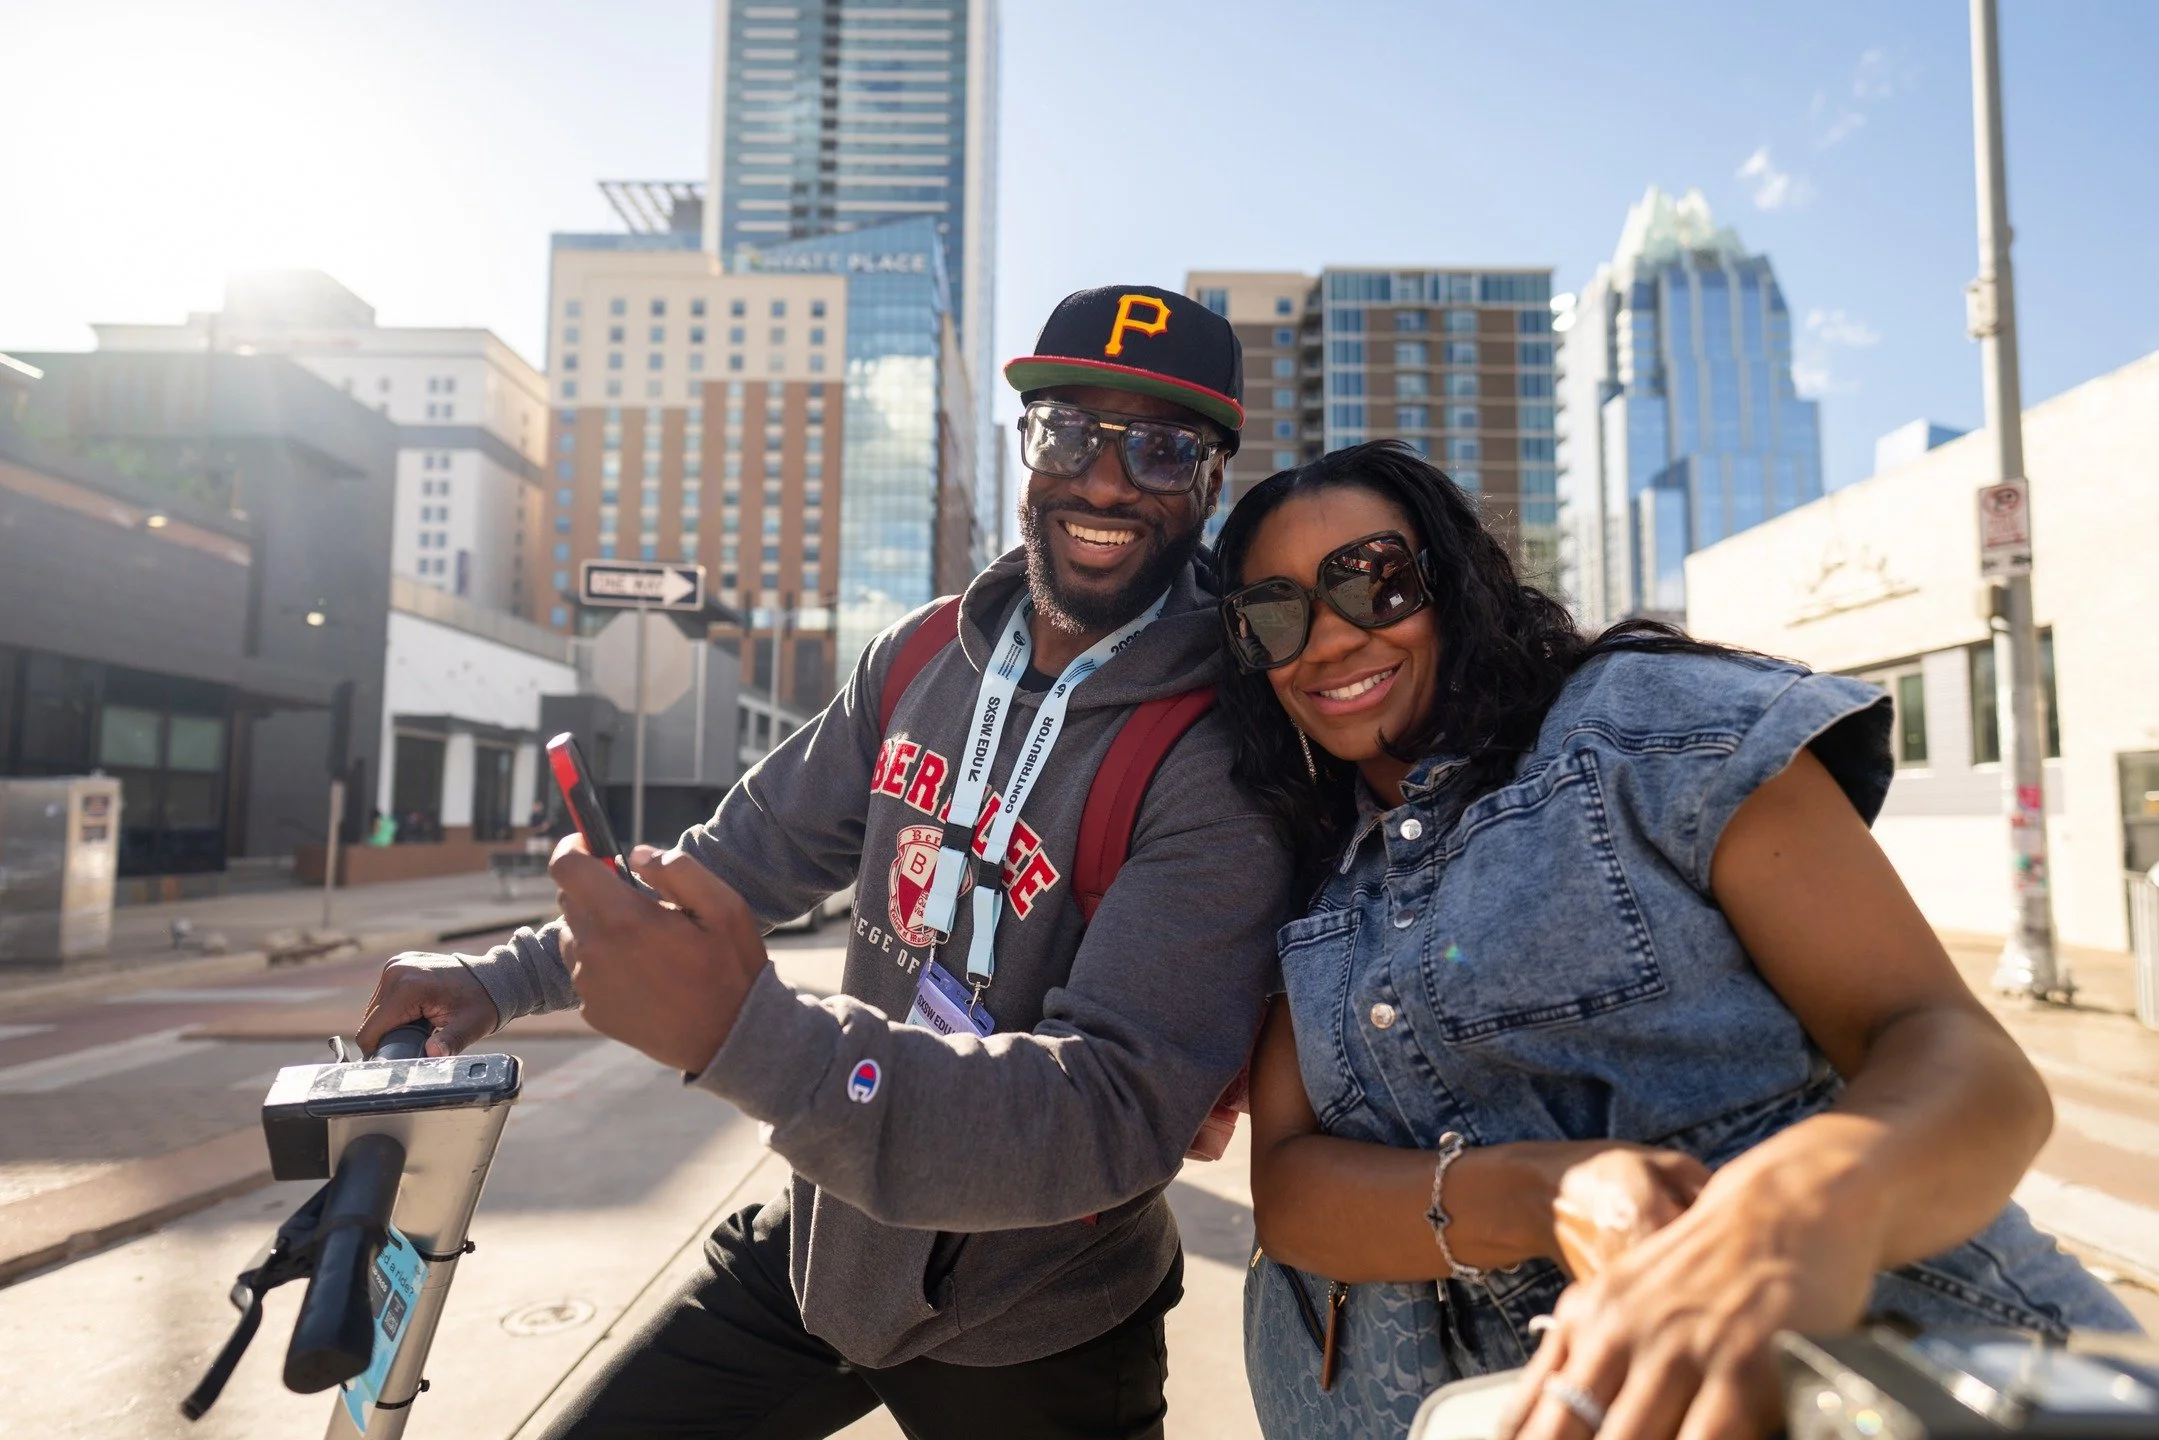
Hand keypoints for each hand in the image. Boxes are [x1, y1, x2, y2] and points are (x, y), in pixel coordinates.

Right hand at [357, 951, 501, 1057]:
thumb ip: (449, 1042)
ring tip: (420, 1026)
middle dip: (389, 1036)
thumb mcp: (470, 1027)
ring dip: (392, 1023)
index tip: (397, 1059)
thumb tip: (431, 1055)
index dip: (378, 1051)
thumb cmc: (483, 1003)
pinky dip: (396, 1010)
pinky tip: (417, 1013)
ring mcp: (396, 964)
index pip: (371, 1030)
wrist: (493, 977)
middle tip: (417, 1040)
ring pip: (376, 1009)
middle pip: (371, 1020)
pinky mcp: (399, 964)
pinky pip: (385, 997)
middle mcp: (396, 970)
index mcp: (408, 986)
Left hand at [551, 836, 767, 1073]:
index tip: (589, 843)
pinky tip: (643, 974)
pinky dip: (604, 963)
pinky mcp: (591, 1009)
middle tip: (640, 902)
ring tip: (645, 944)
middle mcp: (594, 951)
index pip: (566, 868)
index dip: (573, 846)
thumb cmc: (730, 969)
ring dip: (598, 928)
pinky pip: (585, 971)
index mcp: (624, 919)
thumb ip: (678, 869)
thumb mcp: (724, 907)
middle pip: (570, 900)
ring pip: (574, 935)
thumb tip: (635, 854)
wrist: (728, 1039)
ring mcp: (588, 985)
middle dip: (596, 889)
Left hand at [1502, 1150, 1883, 1439]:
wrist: (1781, 1206)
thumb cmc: (1699, 1264)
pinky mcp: (1745, 1366)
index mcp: (1586, 1322)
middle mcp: (1625, 1335)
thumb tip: (1523, 1422)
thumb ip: (1573, 1355)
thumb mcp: (1617, 1294)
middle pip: (1582, 1434)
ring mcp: (1685, 1352)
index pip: (1538, 1413)